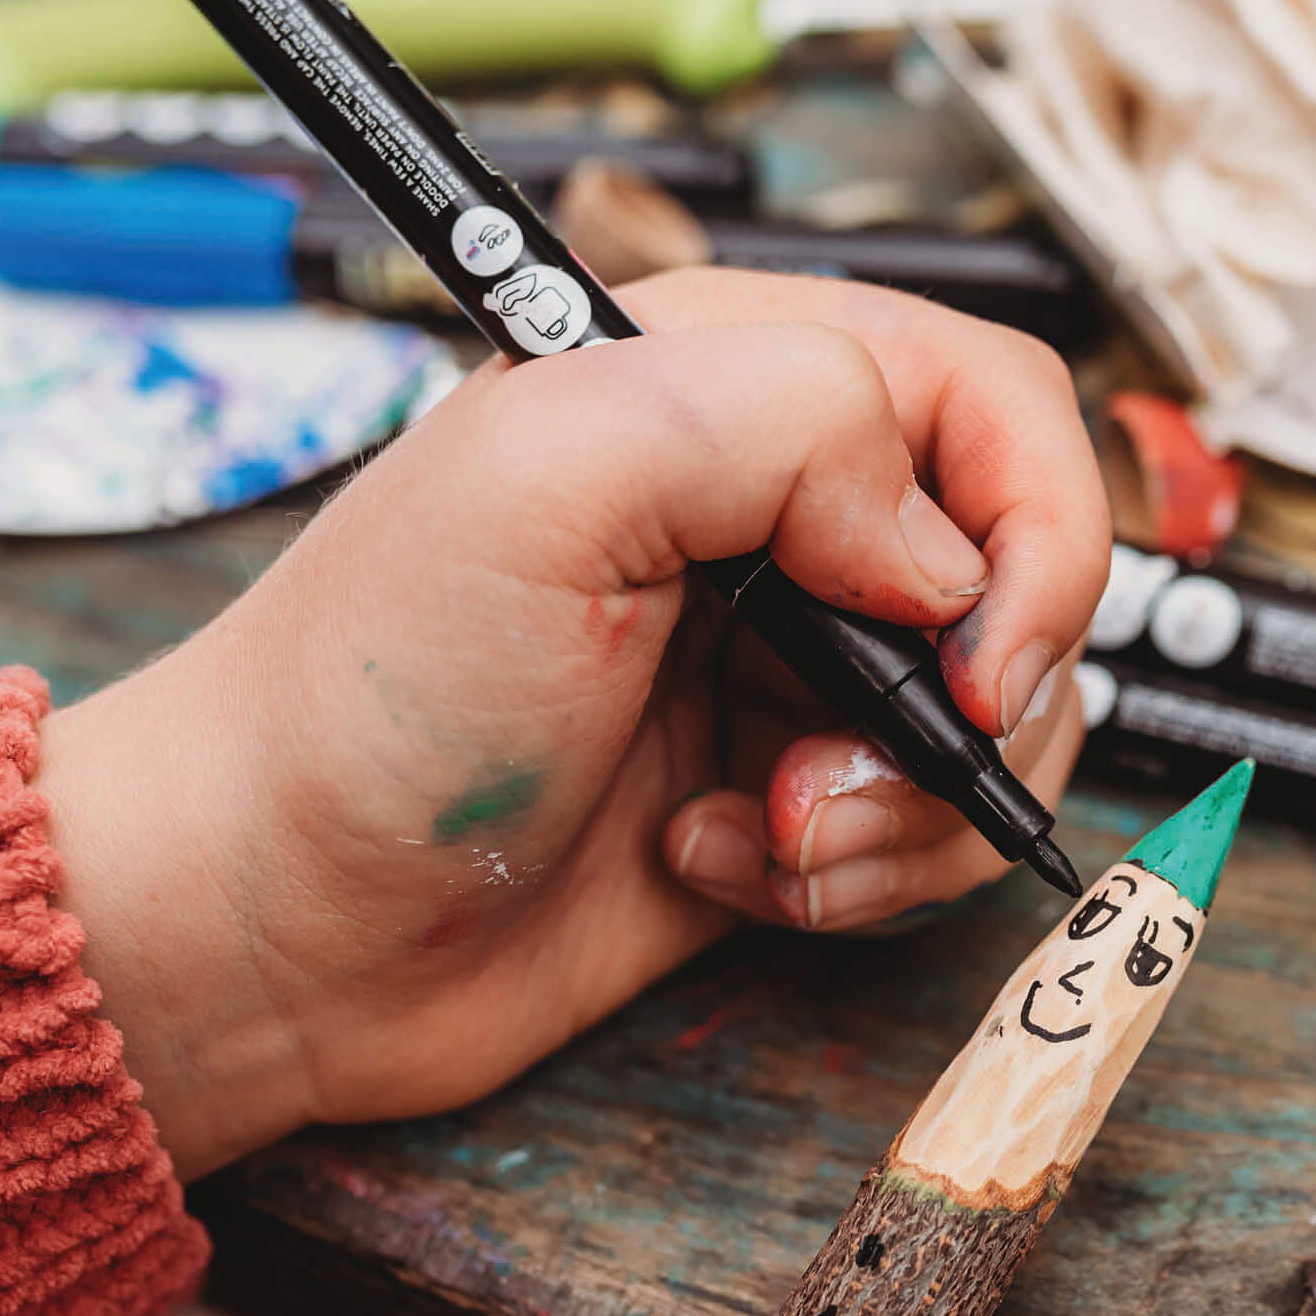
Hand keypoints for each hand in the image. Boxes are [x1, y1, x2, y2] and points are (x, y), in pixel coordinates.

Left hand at [39, 271, 1108, 1179]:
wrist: (282, 926)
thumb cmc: (371, 696)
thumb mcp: (548, 479)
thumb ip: (786, 428)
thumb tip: (943, 558)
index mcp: (733, 389)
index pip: (996, 404)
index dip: (1033, 532)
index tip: (977, 662)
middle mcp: (781, 519)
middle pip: (1020, 579)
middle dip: (971, 706)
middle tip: (833, 772)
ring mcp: (791, 665)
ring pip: (995, 723)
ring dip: (907, 811)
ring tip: (768, 833)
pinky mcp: (789, 789)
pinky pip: (925, 829)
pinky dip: (856, 873)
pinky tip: (717, 862)